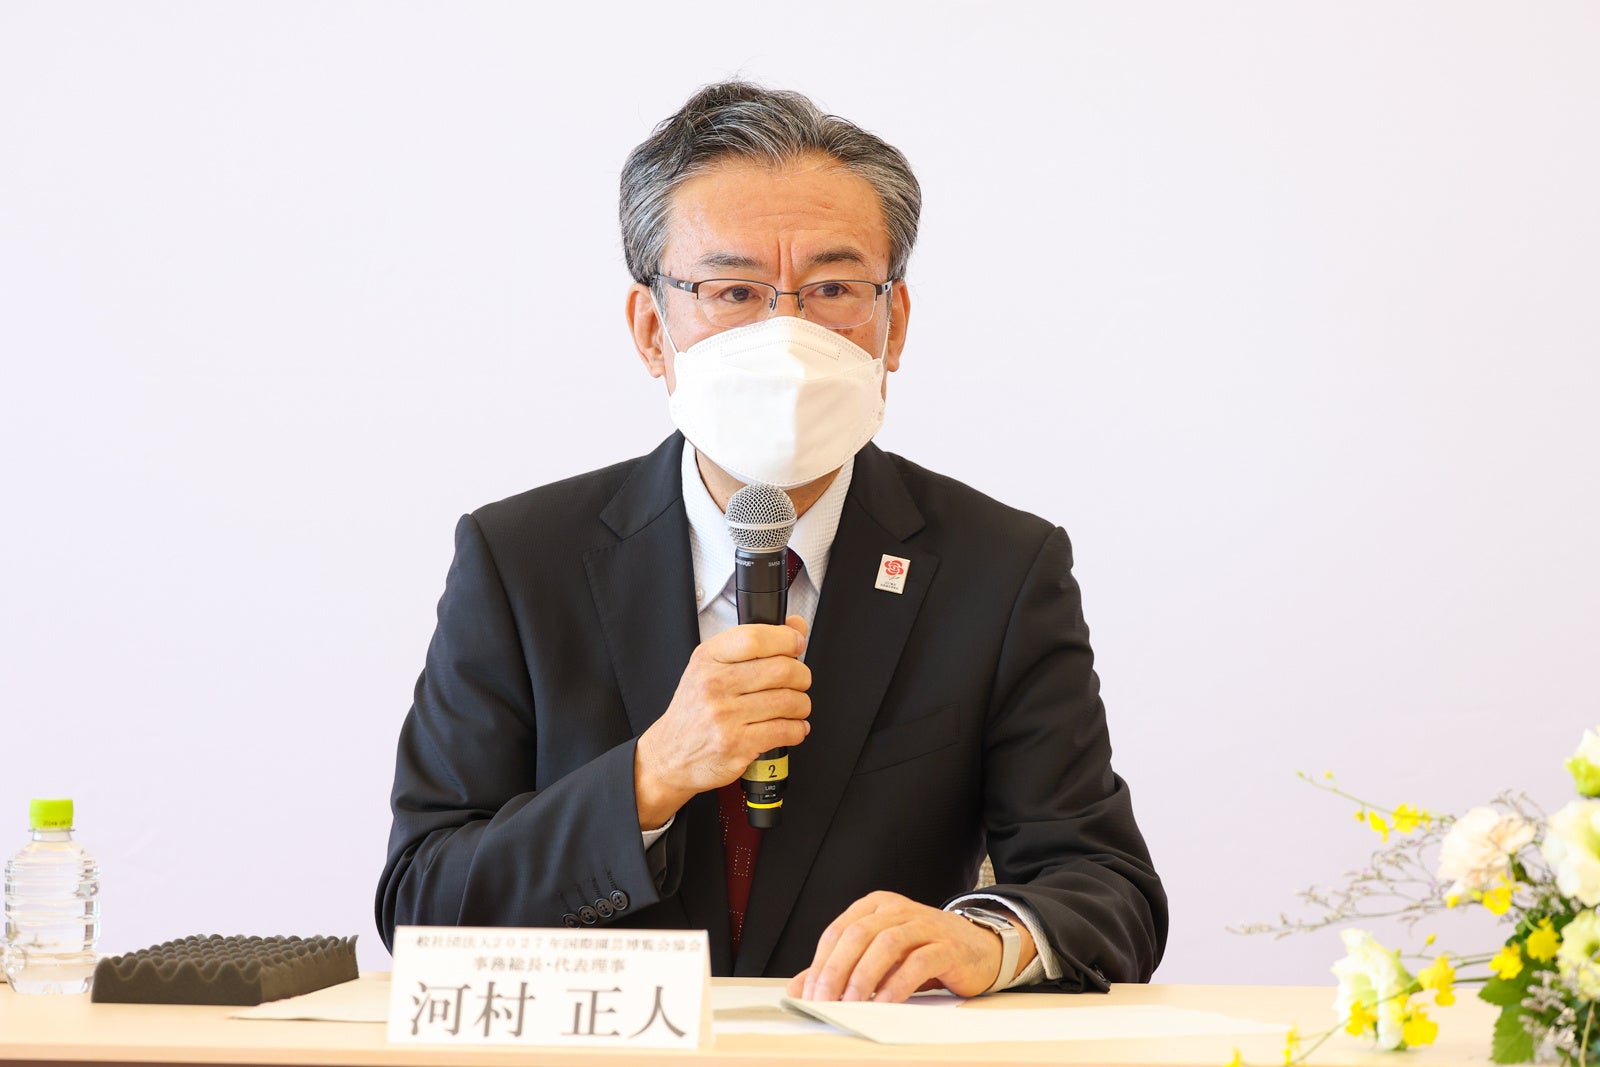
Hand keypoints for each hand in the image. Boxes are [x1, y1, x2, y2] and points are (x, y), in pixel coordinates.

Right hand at [634, 615, 810, 828]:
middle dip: (802, 675)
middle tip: (799, 681)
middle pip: (781, 669)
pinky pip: (785, 731)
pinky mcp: (737, 745)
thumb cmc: (694, 711)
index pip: (755, 638)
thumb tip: (796, 626)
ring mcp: (725, 717)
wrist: (671, 755)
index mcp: (707, 659)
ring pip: (789, 701)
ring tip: (795, 706)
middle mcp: (714, 685)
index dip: (787, 639)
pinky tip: (790, 727)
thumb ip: (753, 645)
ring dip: (802, 704)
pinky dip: (798, 729)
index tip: (796, 644)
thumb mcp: (711, 668)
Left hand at [785, 891, 1036, 1002]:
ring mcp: (924, 925)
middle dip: (835, 971)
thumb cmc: (924, 952)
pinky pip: (916, 963)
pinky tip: (882, 1004)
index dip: (819, 963)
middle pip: (857, 935)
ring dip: (862, 977)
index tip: (808, 994)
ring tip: (850, 1004)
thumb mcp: (879, 957)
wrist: (978, 949)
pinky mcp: (946, 946)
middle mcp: (898, 910)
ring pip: (885, 945)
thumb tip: (800, 988)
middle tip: (824, 1001)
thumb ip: (841, 968)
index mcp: (876, 906)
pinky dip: (895, 985)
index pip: (838, 931)